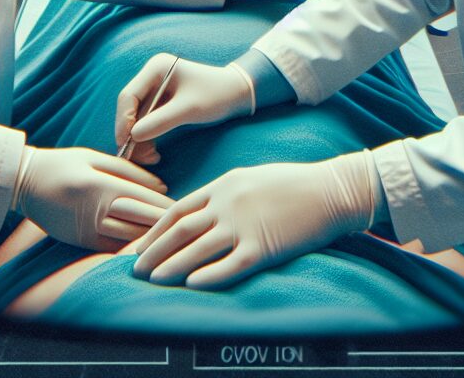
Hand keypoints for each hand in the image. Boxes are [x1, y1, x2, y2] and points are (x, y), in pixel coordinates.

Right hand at [13, 146, 173, 251]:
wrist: (26, 183)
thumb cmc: (64, 164)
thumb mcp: (96, 158)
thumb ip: (129, 170)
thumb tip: (161, 184)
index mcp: (102, 185)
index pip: (144, 198)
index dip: (166, 204)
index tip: (186, 207)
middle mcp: (96, 210)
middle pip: (140, 220)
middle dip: (165, 223)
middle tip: (188, 225)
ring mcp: (87, 230)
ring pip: (128, 237)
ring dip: (152, 238)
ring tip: (174, 238)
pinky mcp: (80, 242)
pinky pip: (112, 248)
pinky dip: (132, 248)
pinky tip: (149, 248)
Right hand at [115, 54, 252, 159]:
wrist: (237, 94)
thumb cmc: (216, 95)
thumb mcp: (189, 109)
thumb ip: (161, 121)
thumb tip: (133, 136)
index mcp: (156, 68)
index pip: (128, 96)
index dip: (123, 121)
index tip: (126, 143)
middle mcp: (152, 75)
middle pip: (129, 108)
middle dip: (130, 133)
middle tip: (134, 157)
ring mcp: (156, 88)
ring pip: (137, 118)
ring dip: (139, 139)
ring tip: (149, 159)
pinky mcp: (161, 101)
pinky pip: (147, 121)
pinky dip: (147, 137)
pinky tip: (154, 153)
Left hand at [127, 153, 374, 288]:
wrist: (330, 190)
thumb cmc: (294, 183)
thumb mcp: (251, 178)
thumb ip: (224, 194)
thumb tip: (201, 213)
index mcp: (224, 185)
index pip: (178, 209)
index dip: (154, 230)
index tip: (137, 247)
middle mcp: (228, 203)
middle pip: (180, 229)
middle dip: (153, 250)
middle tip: (133, 269)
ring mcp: (245, 224)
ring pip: (198, 248)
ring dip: (171, 266)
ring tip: (152, 281)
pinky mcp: (264, 246)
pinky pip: (230, 265)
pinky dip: (209, 276)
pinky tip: (192, 286)